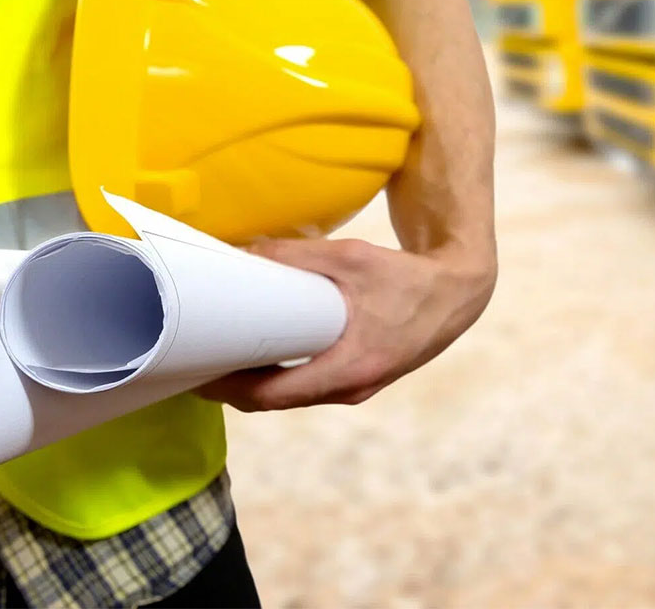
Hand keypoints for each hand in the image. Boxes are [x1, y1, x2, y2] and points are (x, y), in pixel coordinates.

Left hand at [195, 238, 495, 410]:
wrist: (458, 296)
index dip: (227, 387)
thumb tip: (244, 253)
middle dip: (231, 387)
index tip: (196, 370)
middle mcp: (351, 388)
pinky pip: (306, 389)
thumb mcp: (352, 259)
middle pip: (274, 402)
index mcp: (349, 366)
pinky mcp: (357, 381)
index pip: (271, 395)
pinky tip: (258, 356)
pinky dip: (277, 378)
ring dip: (253, 384)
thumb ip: (296, 258)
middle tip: (196, 362)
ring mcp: (355, 389)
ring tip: (218, 358)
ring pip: (290, 398)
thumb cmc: (408, 278)